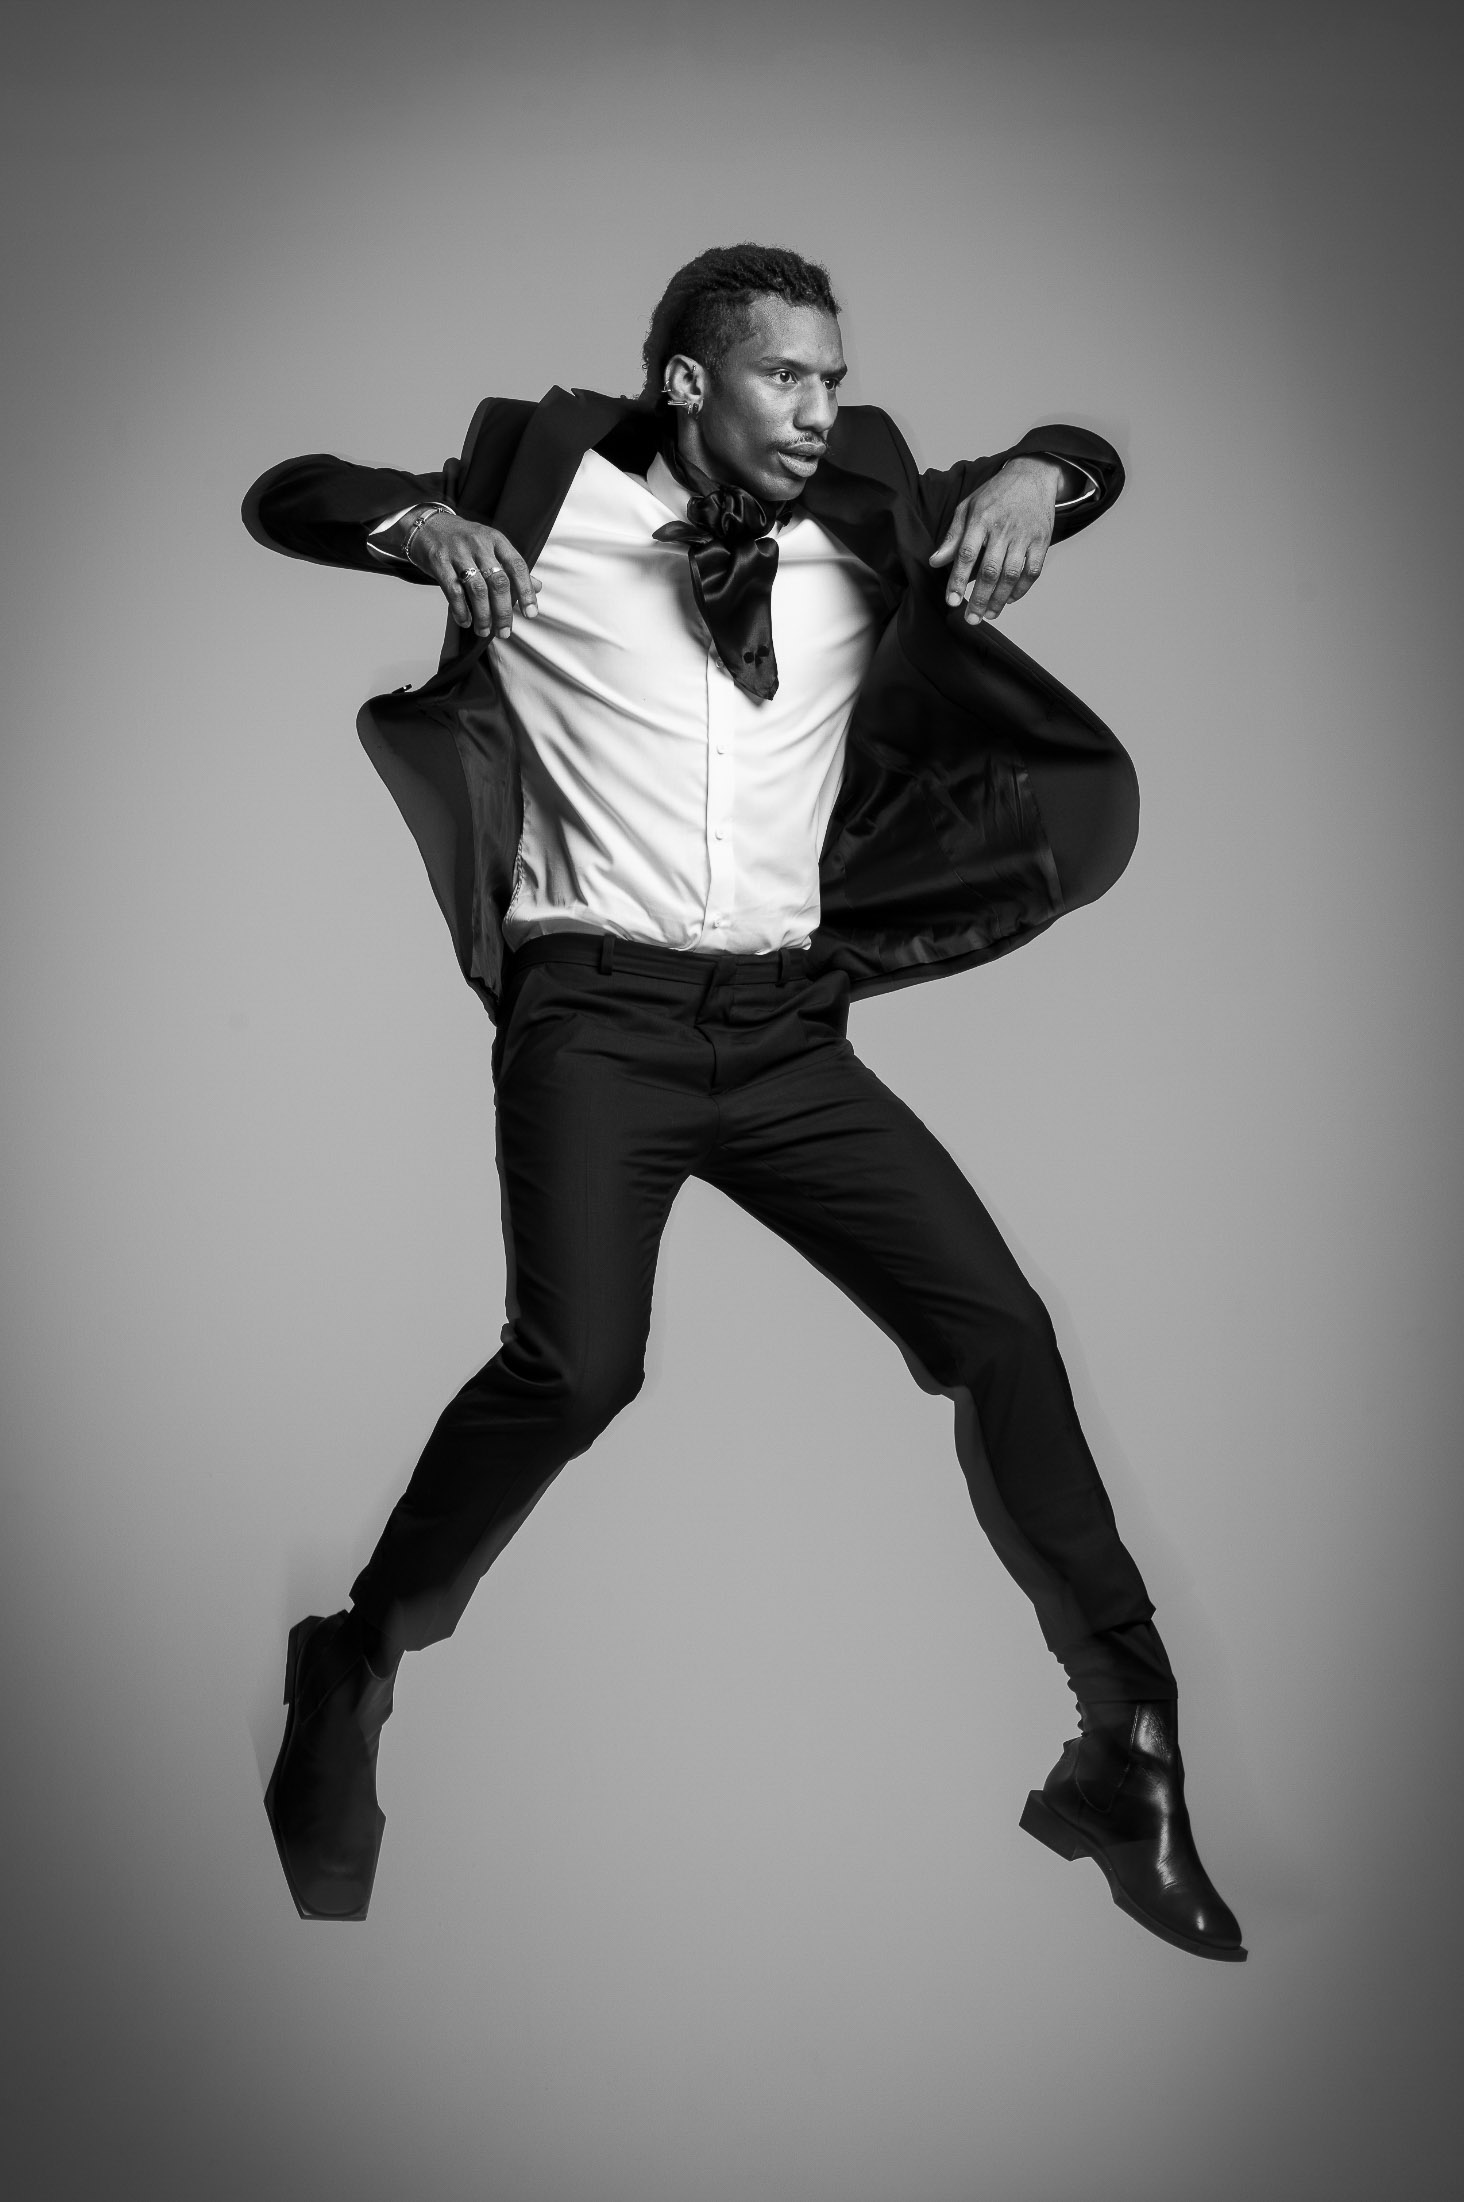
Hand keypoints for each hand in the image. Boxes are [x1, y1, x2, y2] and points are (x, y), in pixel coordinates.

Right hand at [405, 510, 539, 639]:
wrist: (427, 525)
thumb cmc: (463, 540)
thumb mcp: (490, 546)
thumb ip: (512, 567)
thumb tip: (538, 586)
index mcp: (496, 540)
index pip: (517, 566)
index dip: (526, 591)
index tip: (530, 614)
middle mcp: (479, 544)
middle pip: (498, 581)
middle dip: (503, 611)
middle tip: (504, 631)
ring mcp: (458, 552)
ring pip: (477, 589)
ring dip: (483, 615)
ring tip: (484, 630)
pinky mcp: (439, 561)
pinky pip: (453, 590)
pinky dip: (461, 610)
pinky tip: (465, 621)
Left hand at [928, 456, 1062, 622]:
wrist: (1033, 475)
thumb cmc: (996, 494)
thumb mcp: (968, 506)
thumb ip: (953, 536)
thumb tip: (935, 561)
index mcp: (981, 519)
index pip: (966, 554)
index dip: (958, 580)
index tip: (952, 601)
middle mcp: (1003, 529)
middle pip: (990, 571)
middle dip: (979, 599)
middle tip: (971, 619)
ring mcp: (1025, 536)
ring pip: (1011, 575)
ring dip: (999, 600)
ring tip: (988, 615)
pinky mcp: (1041, 541)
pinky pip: (1033, 572)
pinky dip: (1021, 590)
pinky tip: (1009, 600)